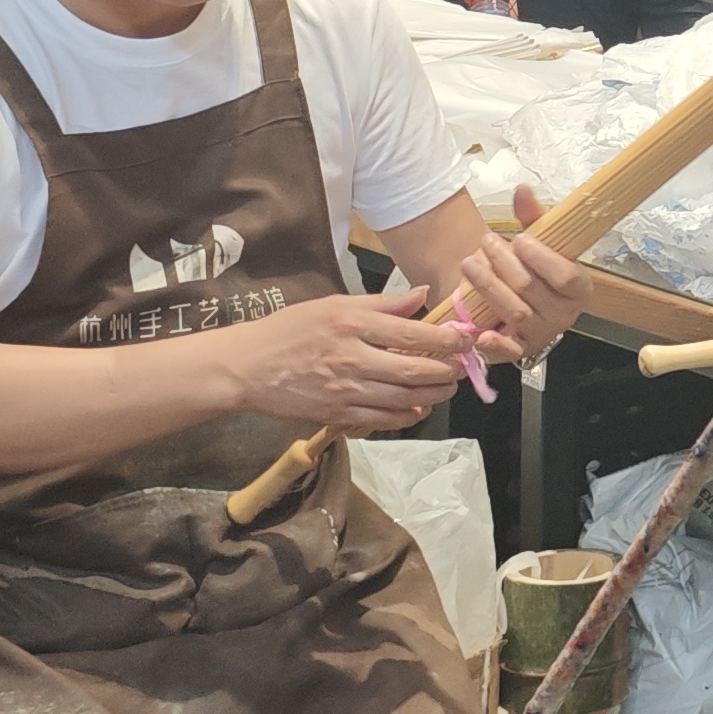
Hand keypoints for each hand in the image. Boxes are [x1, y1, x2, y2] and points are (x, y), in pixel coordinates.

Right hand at [221, 290, 489, 434]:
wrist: (248, 366)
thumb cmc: (291, 329)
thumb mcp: (334, 304)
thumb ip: (382, 303)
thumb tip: (422, 295)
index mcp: (352, 324)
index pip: (411, 333)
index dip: (445, 339)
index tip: (464, 339)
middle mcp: (352, 357)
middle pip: (412, 369)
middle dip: (445, 370)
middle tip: (462, 367)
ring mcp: (345, 389)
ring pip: (402, 397)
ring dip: (432, 395)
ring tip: (447, 388)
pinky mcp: (337, 413)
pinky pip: (381, 418)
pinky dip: (405, 416)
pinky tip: (417, 409)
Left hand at [439, 186, 586, 363]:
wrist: (531, 299)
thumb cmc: (539, 268)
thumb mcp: (542, 240)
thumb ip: (534, 217)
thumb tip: (522, 190)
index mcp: (579, 288)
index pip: (565, 275)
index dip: (540, 258)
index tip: (518, 239)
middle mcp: (564, 315)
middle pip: (532, 290)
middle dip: (504, 264)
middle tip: (486, 242)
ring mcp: (542, 333)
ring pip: (515, 312)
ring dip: (489, 287)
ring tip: (470, 264)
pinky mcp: (520, 350)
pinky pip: (509, 352)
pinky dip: (494, 345)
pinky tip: (480, 332)